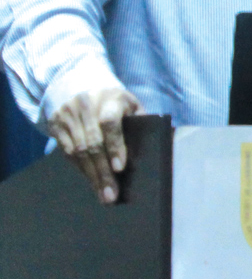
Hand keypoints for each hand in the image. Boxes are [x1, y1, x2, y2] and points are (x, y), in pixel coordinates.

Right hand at [48, 86, 142, 203]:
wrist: (80, 84)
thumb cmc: (116, 102)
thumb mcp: (132, 105)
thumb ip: (143, 122)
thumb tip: (167, 140)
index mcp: (111, 99)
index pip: (110, 123)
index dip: (115, 146)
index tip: (120, 168)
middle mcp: (86, 105)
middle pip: (93, 143)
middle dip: (103, 172)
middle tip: (112, 195)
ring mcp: (68, 115)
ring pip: (78, 151)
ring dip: (91, 176)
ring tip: (103, 195)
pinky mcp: (56, 124)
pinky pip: (66, 152)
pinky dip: (81, 169)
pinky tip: (91, 182)